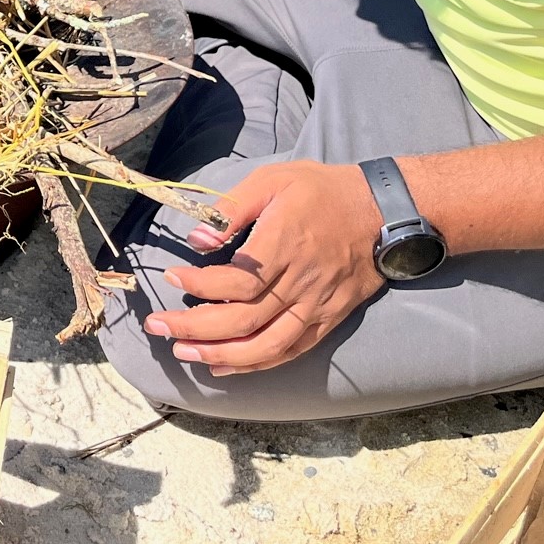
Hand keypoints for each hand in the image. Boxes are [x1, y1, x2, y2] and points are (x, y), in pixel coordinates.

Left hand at [144, 161, 386, 374]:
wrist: (385, 213)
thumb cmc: (323, 191)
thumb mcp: (274, 179)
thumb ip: (233, 209)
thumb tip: (197, 239)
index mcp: (284, 245)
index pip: (235, 282)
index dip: (199, 286)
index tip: (173, 278)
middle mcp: (300, 282)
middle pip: (242, 320)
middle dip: (193, 328)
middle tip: (157, 326)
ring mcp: (315, 306)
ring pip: (265, 345)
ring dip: (219, 354)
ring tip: (183, 352)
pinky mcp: (328, 319)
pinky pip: (289, 351)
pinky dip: (255, 364)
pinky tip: (225, 365)